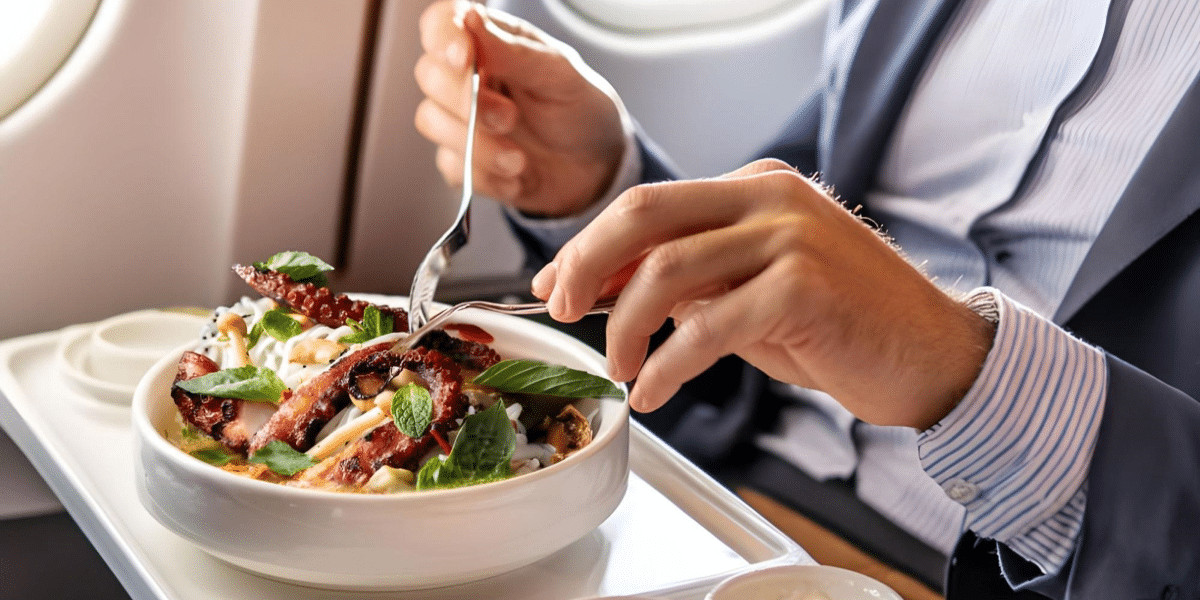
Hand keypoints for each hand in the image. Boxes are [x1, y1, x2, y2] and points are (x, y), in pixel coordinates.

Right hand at [414, 1, 626, 216]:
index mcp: (491, 44)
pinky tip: (517, 178)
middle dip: (467, 102)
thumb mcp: (561, 76)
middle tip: (510, 118)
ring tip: (519, 160)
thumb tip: (472, 19)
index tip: (463, 58)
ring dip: (477, 146)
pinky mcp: (464, 160)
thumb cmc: (581, 111)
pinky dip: (486, 177)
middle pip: (429, 75)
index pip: (443, 24)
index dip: (443, 37)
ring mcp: (462, 120)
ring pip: (432, 122)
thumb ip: (515, 52)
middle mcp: (468, 77)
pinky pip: (452, 167)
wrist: (597, 167)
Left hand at [531, 159, 994, 428]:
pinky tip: (654, 392)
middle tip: (562, 312)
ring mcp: (789, 237)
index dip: (589, 245)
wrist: (934, 355)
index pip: (649, 204)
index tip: (554, 283)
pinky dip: (666, 366)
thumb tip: (605, 290)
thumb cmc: (841, 326)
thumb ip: (690, 281)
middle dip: (586, 265)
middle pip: (642, 215)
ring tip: (618, 368)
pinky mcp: (802, 288)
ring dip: (623, 327)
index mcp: (755, 187)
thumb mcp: (752, 291)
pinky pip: (705, 328)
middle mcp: (770, 198)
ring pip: (665, 271)